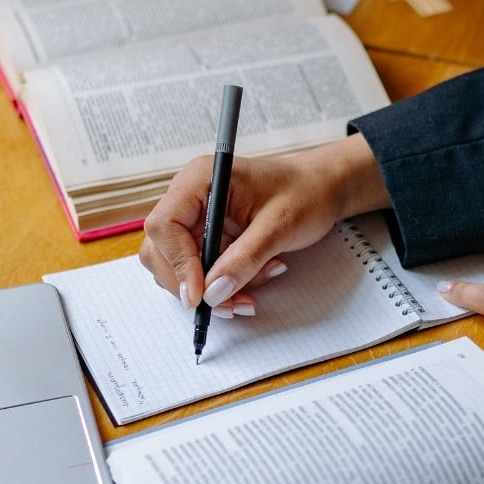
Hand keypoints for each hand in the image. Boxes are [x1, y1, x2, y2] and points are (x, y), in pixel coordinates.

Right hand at [139, 134, 391, 313]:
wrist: (321, 190)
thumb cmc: (304, 194)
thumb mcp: (279, 227)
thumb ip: (244, 259)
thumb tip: (213, 292)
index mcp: (200, 180)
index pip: (165, 225)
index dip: (177, 263)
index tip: (200, 294)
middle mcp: (190, 197)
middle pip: (161, 251)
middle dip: (194, 284)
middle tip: (231, 304)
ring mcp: (196, 219)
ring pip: (180, 268)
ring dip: (213, 289)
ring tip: (254, 289)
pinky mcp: (207, 238)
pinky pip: (201, 272)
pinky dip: (224, 285)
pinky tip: (256, 277)